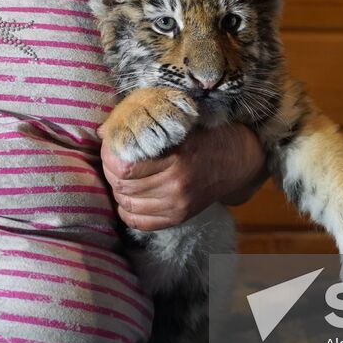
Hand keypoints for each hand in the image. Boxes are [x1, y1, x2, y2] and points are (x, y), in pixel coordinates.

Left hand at [102, 122, 266, 230]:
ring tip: (120, 175)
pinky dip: (127, 210)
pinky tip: (128, 196)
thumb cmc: (206, 133)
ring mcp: (179, 205)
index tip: (112, 144)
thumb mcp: (180, 121)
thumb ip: (146, 123)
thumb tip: (104, 130)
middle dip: (110, 171)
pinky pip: (139, 221)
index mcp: (177, 158)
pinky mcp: (179, 217)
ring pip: (127, 204)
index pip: (125, 166)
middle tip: (112, 158)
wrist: (239, 159)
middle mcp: (177, 186)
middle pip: (123, 185)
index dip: (110, 155)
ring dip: (117, 189)